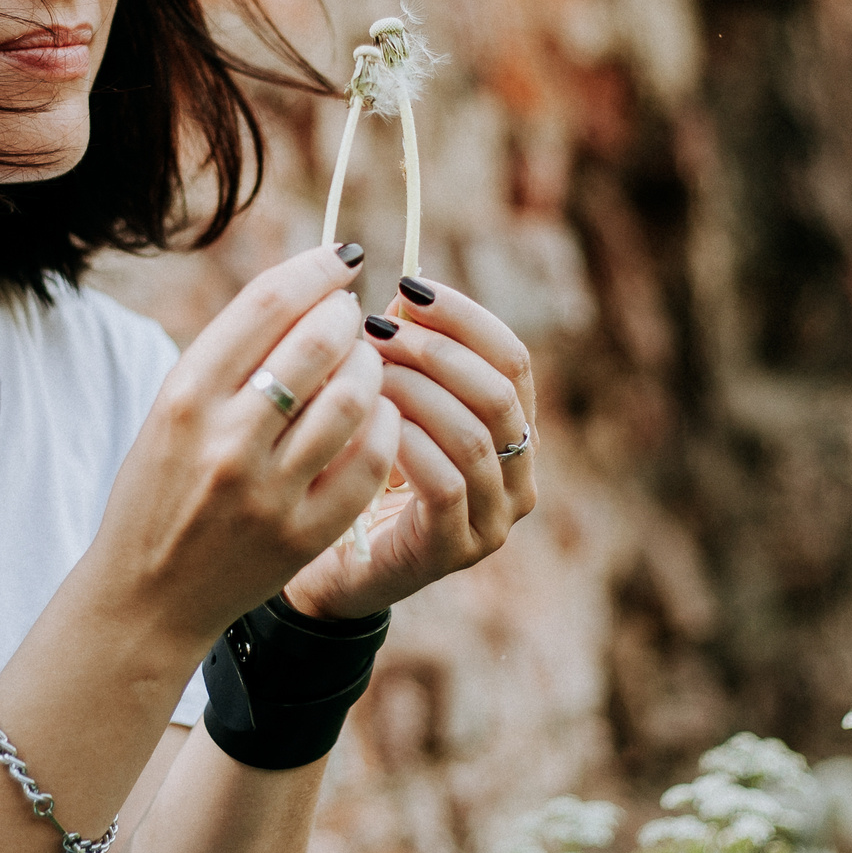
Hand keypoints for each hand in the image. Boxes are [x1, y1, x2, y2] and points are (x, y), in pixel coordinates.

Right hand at [89, 245, 403, 648]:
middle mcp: (225, 441)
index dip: (315, 269)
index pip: (265, 305)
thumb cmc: (163, 485)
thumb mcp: (172, 410)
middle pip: (317, 343)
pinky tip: (375, 416)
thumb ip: (232, 355)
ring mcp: (268, 492)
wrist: (148, 593)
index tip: (340, 258)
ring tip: (363, 365)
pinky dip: (383, 426)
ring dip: (370, 367)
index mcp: (185, 398)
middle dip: (346, 316)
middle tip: (350, 317)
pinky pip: (370, 462)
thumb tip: (311, 287)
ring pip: (352, 399)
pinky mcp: (305, 534)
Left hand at [281, 276, 535, 619]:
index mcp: (514, 434)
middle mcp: (519, 477)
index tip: (410, 288)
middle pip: (498, 393)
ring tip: (365, 374)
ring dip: (415, 393)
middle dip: (435, 352)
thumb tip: (405, 297)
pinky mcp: (456, 551)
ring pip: (473, 436)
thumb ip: (408, 358)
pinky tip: (371, 424)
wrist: (332, 564)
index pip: (512, 359)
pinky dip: (408, 444)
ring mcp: (494, 521)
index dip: (464, 317)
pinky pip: (446, 485)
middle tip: (376, 331)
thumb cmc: (361, 473)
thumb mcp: (390, 406)